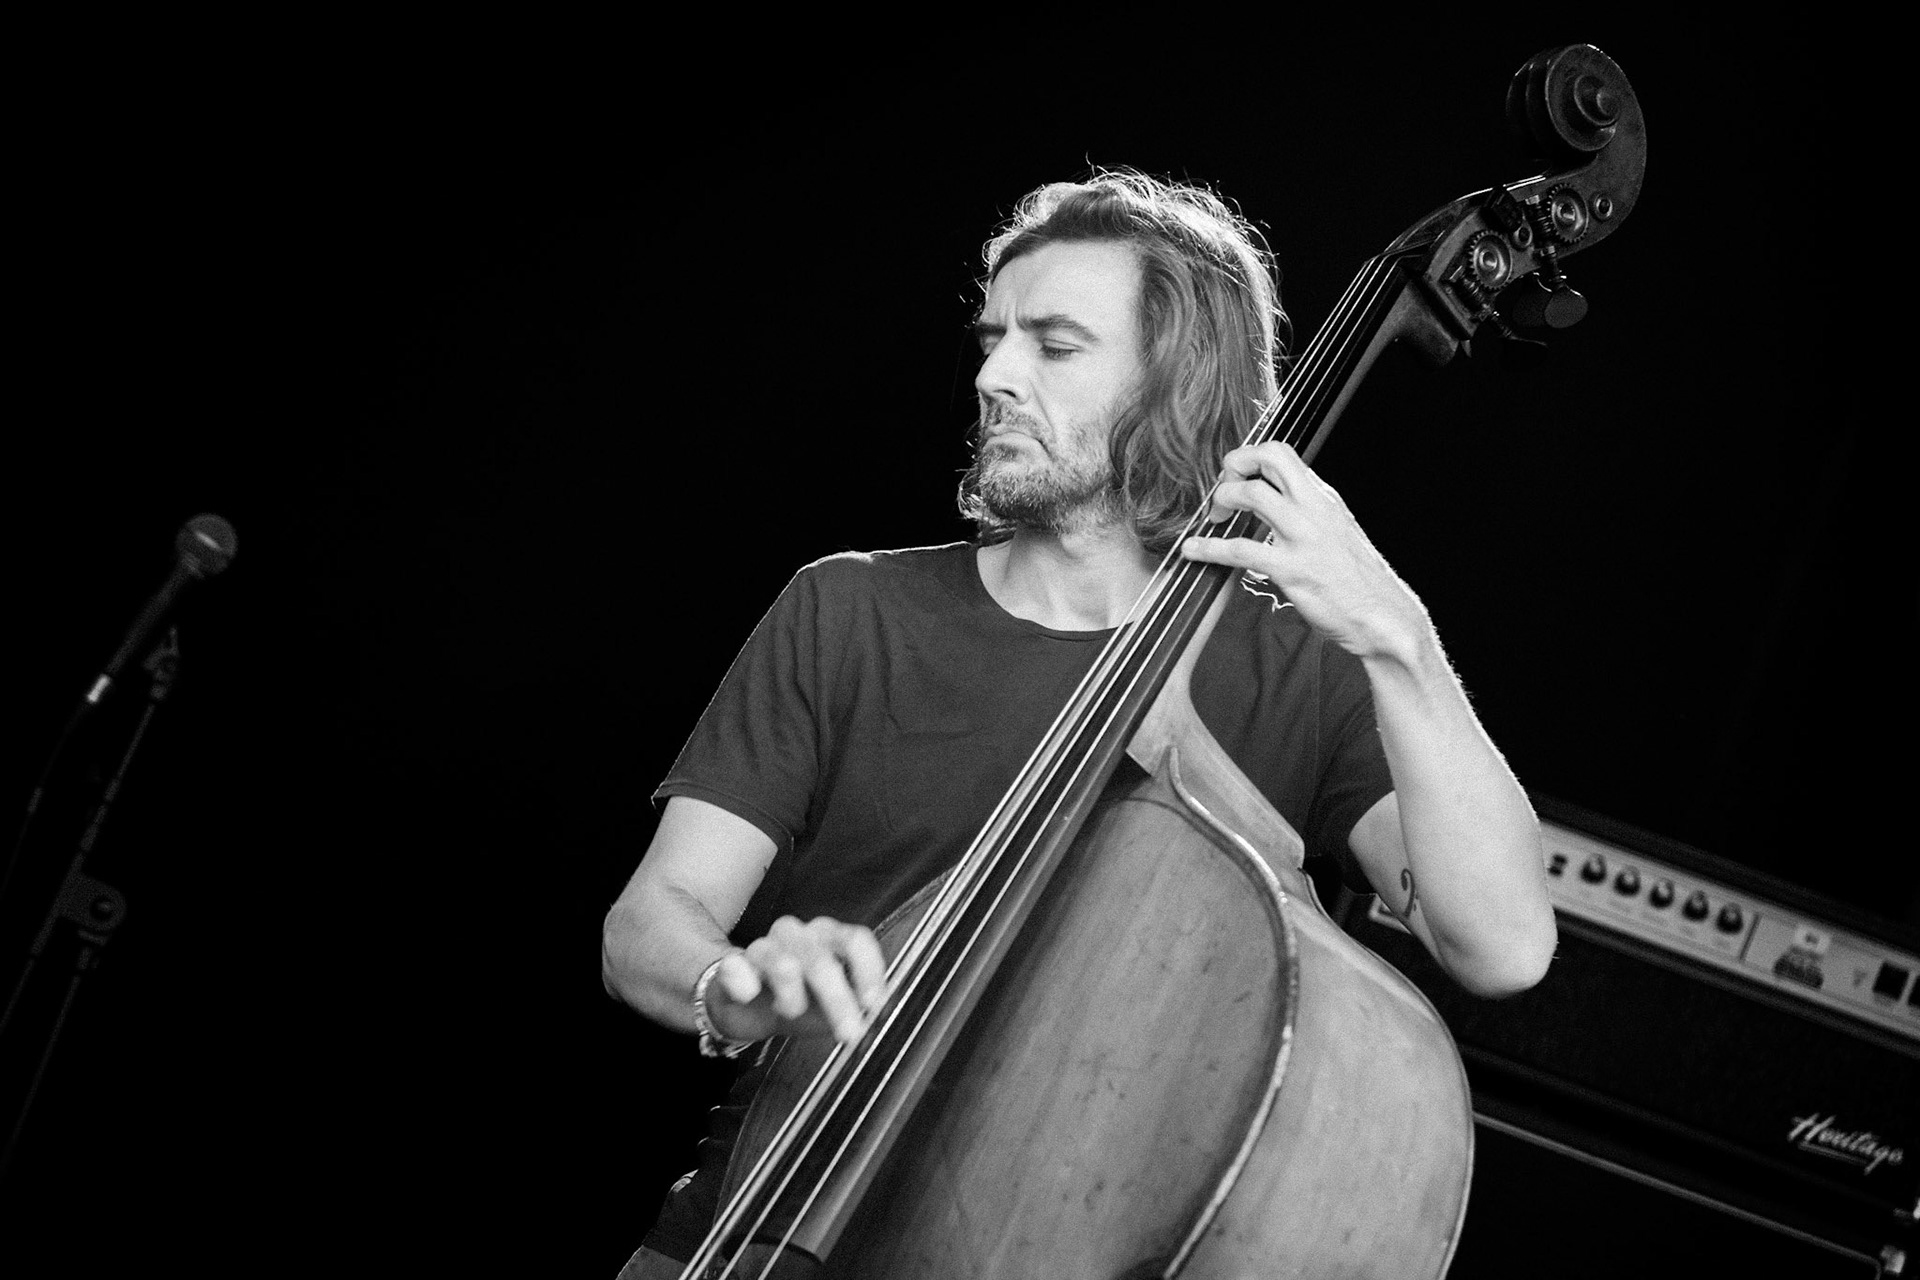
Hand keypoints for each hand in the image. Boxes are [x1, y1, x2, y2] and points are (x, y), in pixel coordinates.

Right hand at [706, 915, 886, 1044]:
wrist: (748, 1011)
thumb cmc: (800, 1003)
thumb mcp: (834, 1008)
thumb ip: (856, 1006)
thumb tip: (875, 1016)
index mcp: (829, 937)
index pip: (855, 939)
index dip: (868, 969)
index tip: (873, 1004)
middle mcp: (798, 934)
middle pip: (821, 958)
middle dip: (837, 1000)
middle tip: (848, 1032)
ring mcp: (764, 946)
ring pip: (783, 964)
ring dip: (792, 999)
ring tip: (790, 1013)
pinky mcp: (732, 964)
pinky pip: (736, 967)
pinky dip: (744, 985)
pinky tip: (749, 995)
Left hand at [1179, 441, 1429, 661]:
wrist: (1384, 617)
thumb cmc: (1357, 580)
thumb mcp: (1337, 532)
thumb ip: (1308, 513)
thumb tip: (1276, 502)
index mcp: (1324, 498)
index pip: (1283, 453)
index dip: (1250, 457)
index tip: (1236, 478)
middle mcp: (1315, 509)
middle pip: (1269, 457)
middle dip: (1235, 465)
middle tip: (1222, 491)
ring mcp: (1304, 538)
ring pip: (1252, 494)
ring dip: (1222, 501)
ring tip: (1211, 519)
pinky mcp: (1292, 570)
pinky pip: (1240, 550)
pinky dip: (1209, 548)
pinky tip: (1193, 550)